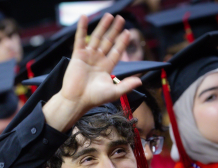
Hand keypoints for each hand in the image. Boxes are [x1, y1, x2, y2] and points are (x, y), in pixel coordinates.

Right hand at [43, 13, 141, 131]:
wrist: (77, 100)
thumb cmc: (94, 98)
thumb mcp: (114, 92)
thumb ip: (126, 85)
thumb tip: (140, 81)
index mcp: (107, 67)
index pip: (117, 51)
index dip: (122, 42)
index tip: (128, 32)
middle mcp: (98, 60)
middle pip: (108, 41)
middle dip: (115, 30)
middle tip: (121, 18)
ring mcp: (88, 56)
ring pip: (97, 38)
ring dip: (103, 26)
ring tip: (109, 15)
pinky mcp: (77, 55)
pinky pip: (80, 39)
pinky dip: (82, 28)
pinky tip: (84, 17)